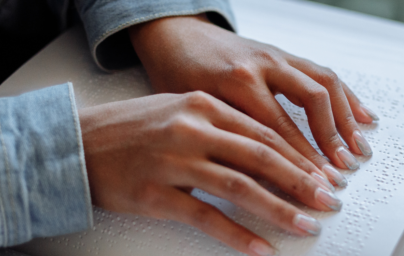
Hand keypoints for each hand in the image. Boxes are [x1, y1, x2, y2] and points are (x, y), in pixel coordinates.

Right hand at [80, 92, 342, 255]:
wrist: (74, 144)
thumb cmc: (132, 130)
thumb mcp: (180, 112)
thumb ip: (223, 127)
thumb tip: (273, 155)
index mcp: (203, 105)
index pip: (264, 133)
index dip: (299, 157)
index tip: (323, 176)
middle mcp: (192, 129)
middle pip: (261, 157)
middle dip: (301, 182)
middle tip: (328, 200)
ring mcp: (173, 161)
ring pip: (240, 187)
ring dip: (279, 209)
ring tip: (306, 226)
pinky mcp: (154, 193)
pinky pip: (205, 217)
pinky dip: (237, 234)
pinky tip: (260, 247)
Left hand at [128, 14, 376, 179]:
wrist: (175, 36)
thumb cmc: (175, 77)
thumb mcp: (192, 113)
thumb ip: (225, 141)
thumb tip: (258, 187)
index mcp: (236, 81)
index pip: (279, 128)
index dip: (301, 160)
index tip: (315, 185)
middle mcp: (263, 64)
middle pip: (311, 101)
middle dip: (331, 140)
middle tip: (344, 171)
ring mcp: (278, 57)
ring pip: (324, 84)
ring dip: (347, 119)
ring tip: (360, 149)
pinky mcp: (286, 55)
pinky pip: (324, 74)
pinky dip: (347, 98)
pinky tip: (364, 118)